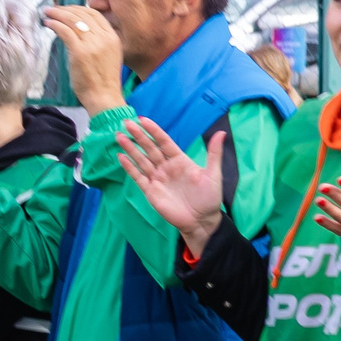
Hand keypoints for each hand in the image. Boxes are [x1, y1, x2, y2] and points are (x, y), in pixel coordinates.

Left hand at [45, 6, 125, 112]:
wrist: (104, 98)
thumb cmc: (103, 82)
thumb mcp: (107, 56)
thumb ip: (98, 43)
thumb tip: (81, 32)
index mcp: (113, 37)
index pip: (96, 14)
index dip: (79, 8)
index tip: (67, 8)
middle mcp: (105, 38)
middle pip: (84, 14)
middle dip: (66, 9)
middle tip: (53, 9)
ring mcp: (93, 44)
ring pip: (73, 20)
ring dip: (58, 14)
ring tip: (47, 12)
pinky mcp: (80, 52)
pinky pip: (65, 31)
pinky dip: (55, 24)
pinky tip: (48, 23)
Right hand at [114, 117, 225, 251]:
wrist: (201, 221)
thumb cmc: (209, 198)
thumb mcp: (213, 174)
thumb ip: (213, 154)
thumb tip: (221, 133)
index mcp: (180, 161)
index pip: (164, 142)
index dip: (154, 131)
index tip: (143, 120)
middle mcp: (166, 167)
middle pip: (149, 148)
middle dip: (138, 136)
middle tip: (126, 123)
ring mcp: (157, 179)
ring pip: (141, 160)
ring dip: (130, 149)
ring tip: (119, 137)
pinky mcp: (150, 191)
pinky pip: (137, 177)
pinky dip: (129, 167)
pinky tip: (121, 157)